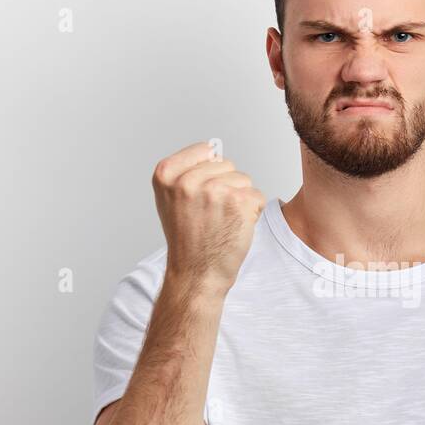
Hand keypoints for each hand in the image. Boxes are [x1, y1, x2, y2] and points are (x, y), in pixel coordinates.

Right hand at [151, 141, 266, 294]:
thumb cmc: (187, 240)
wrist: (196, 274)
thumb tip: (213, 150)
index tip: (198, 197)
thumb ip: (187, 171)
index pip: (205, 150)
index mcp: (166, 173)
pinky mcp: (238, 203)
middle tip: (210, 215)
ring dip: (239, 200)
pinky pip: (257, 196)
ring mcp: (214, 190)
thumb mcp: (172, 199)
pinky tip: (234, 228)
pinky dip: (251, 212)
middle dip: (225, 187)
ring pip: (244, 180)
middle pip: (226, 164)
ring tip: (221, 221)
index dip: (209, 173)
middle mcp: (188, 180)